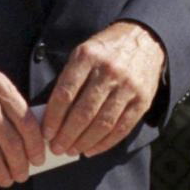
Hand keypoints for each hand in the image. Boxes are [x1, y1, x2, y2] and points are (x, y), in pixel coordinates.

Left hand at [42, 21, 166, 157]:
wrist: (144, 39)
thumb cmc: (105, 51)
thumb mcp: (84, 53)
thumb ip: (69, 79)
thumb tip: (52, 115)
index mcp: (87, 56)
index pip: (65, 93)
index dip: (54, 117)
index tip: (46, 133)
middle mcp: (108, 71)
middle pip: (83, 112)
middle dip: (67, 135)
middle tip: (57, 148)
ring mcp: (127, 86)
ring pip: (102, 123)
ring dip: (84, 142)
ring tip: (72, 150)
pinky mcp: (142, 100)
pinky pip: (121, 128)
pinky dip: (105, 143)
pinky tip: (92, 149)